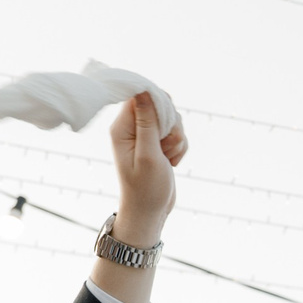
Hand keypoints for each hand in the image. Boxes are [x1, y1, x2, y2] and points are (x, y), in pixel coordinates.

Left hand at [110, 91, 183, 237]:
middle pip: (159, 105)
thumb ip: (147, 122)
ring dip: (177, 139)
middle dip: (171, 125)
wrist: (150, 212)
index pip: (139, 95)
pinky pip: (177, 133)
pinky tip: (172, 162)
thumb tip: (143, 90)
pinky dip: (180, 147)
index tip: (165, 124)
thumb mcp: (148, 154)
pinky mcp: (158, 143)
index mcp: (122, 128)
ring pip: (172, 120)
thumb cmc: (146, 189)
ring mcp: (146, 136)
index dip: (157, 103)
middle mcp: (132, 128)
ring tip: (168, 158)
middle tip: (166, 147)